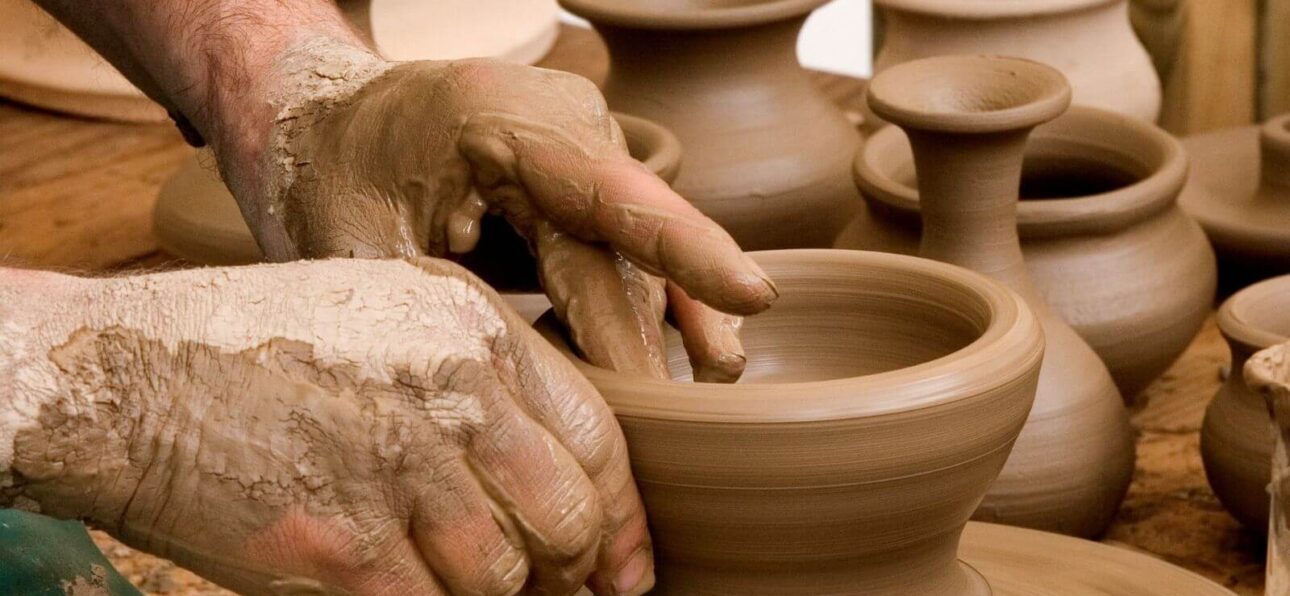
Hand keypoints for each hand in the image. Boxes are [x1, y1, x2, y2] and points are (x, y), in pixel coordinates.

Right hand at [1, 259, 651, 594]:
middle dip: (570, 568)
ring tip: (445, 576)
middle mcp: (454, 391)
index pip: (598, 435)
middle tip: (554, 589)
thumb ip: (475, 377)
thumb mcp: (387, 315)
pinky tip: (395, 587)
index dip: (621, 512)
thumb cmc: (254, 347)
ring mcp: (403, 469)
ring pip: (505, 576)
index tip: (621, 561)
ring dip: (490, 595)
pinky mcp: (348, 545)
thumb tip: (544, 472)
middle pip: (568, 516)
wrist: (125, 378)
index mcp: (473, 327)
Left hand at [222, 50, 775, 381]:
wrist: (323, 121)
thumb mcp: (362, 247)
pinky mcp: (583, 178)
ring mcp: (582, 146)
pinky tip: (701, 351)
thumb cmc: (328, 176)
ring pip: (639, 248)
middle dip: (648, 340)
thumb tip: (521, 395)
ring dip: (674, 320)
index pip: (611, 194)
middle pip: (625, 246)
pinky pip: (630, 243)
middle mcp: (564, 124)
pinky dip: (659, 299)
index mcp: (503, 122)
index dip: (685, 249)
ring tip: (717, 384)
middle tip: (675, 425)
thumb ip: (444, 307)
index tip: (751, 296)